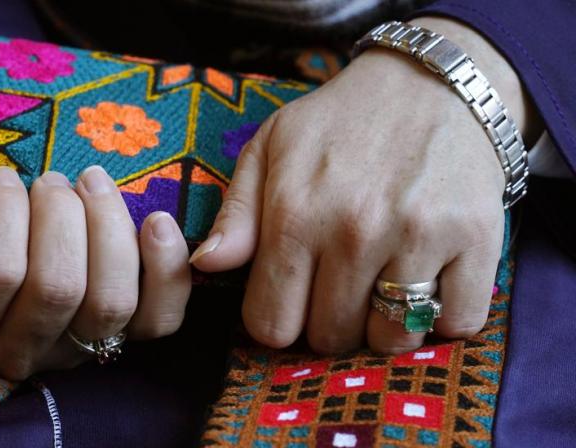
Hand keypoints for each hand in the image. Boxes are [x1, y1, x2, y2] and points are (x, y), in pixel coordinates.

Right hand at [0, 166, 190, 378]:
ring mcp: (78, 346)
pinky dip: (166, 270)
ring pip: (111, 301)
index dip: (7, 214)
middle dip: (62, 216)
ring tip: (93, 182)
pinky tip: (157, 221)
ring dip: (110, 228)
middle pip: (58, 287)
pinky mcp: (125, 338)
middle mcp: (23, 345)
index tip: (5, 176)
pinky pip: (160, 320)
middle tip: (54, 178)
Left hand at [191, 18, 537, 353]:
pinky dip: (444, 316)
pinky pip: (458, 323)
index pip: (271, 324)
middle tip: (340, 282)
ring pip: (391, 340)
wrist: (433, 83)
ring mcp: (420, 238)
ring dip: (384, 324)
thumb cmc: (340, 122)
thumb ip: (235, 215)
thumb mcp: (270, 150)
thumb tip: (205, 266)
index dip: (277, 319)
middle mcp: (355, 232)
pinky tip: (430, 280)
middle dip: (328, 319)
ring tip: (382, 282)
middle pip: (330, 338)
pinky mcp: (477, 241)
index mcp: (295, 214)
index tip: (293, 298)